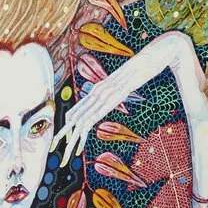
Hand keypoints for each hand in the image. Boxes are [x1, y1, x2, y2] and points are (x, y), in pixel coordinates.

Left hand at [59, 34, 181, 162]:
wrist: (155, 53)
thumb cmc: (144, 66)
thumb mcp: (128, 80)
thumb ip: (119, 87)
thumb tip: (118, 91)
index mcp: (100, 88)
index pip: (78, 109)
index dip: (68, 123)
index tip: (60, 137)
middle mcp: (99, 90)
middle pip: (75, 116)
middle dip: (63, 134)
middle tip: (52, 148)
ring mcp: (106, 92)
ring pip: (82, 119)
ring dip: (72, 139)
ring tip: (64, 153)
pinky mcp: (115, 96)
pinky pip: (96, 115)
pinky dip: (86, 129)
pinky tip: (79, 140)